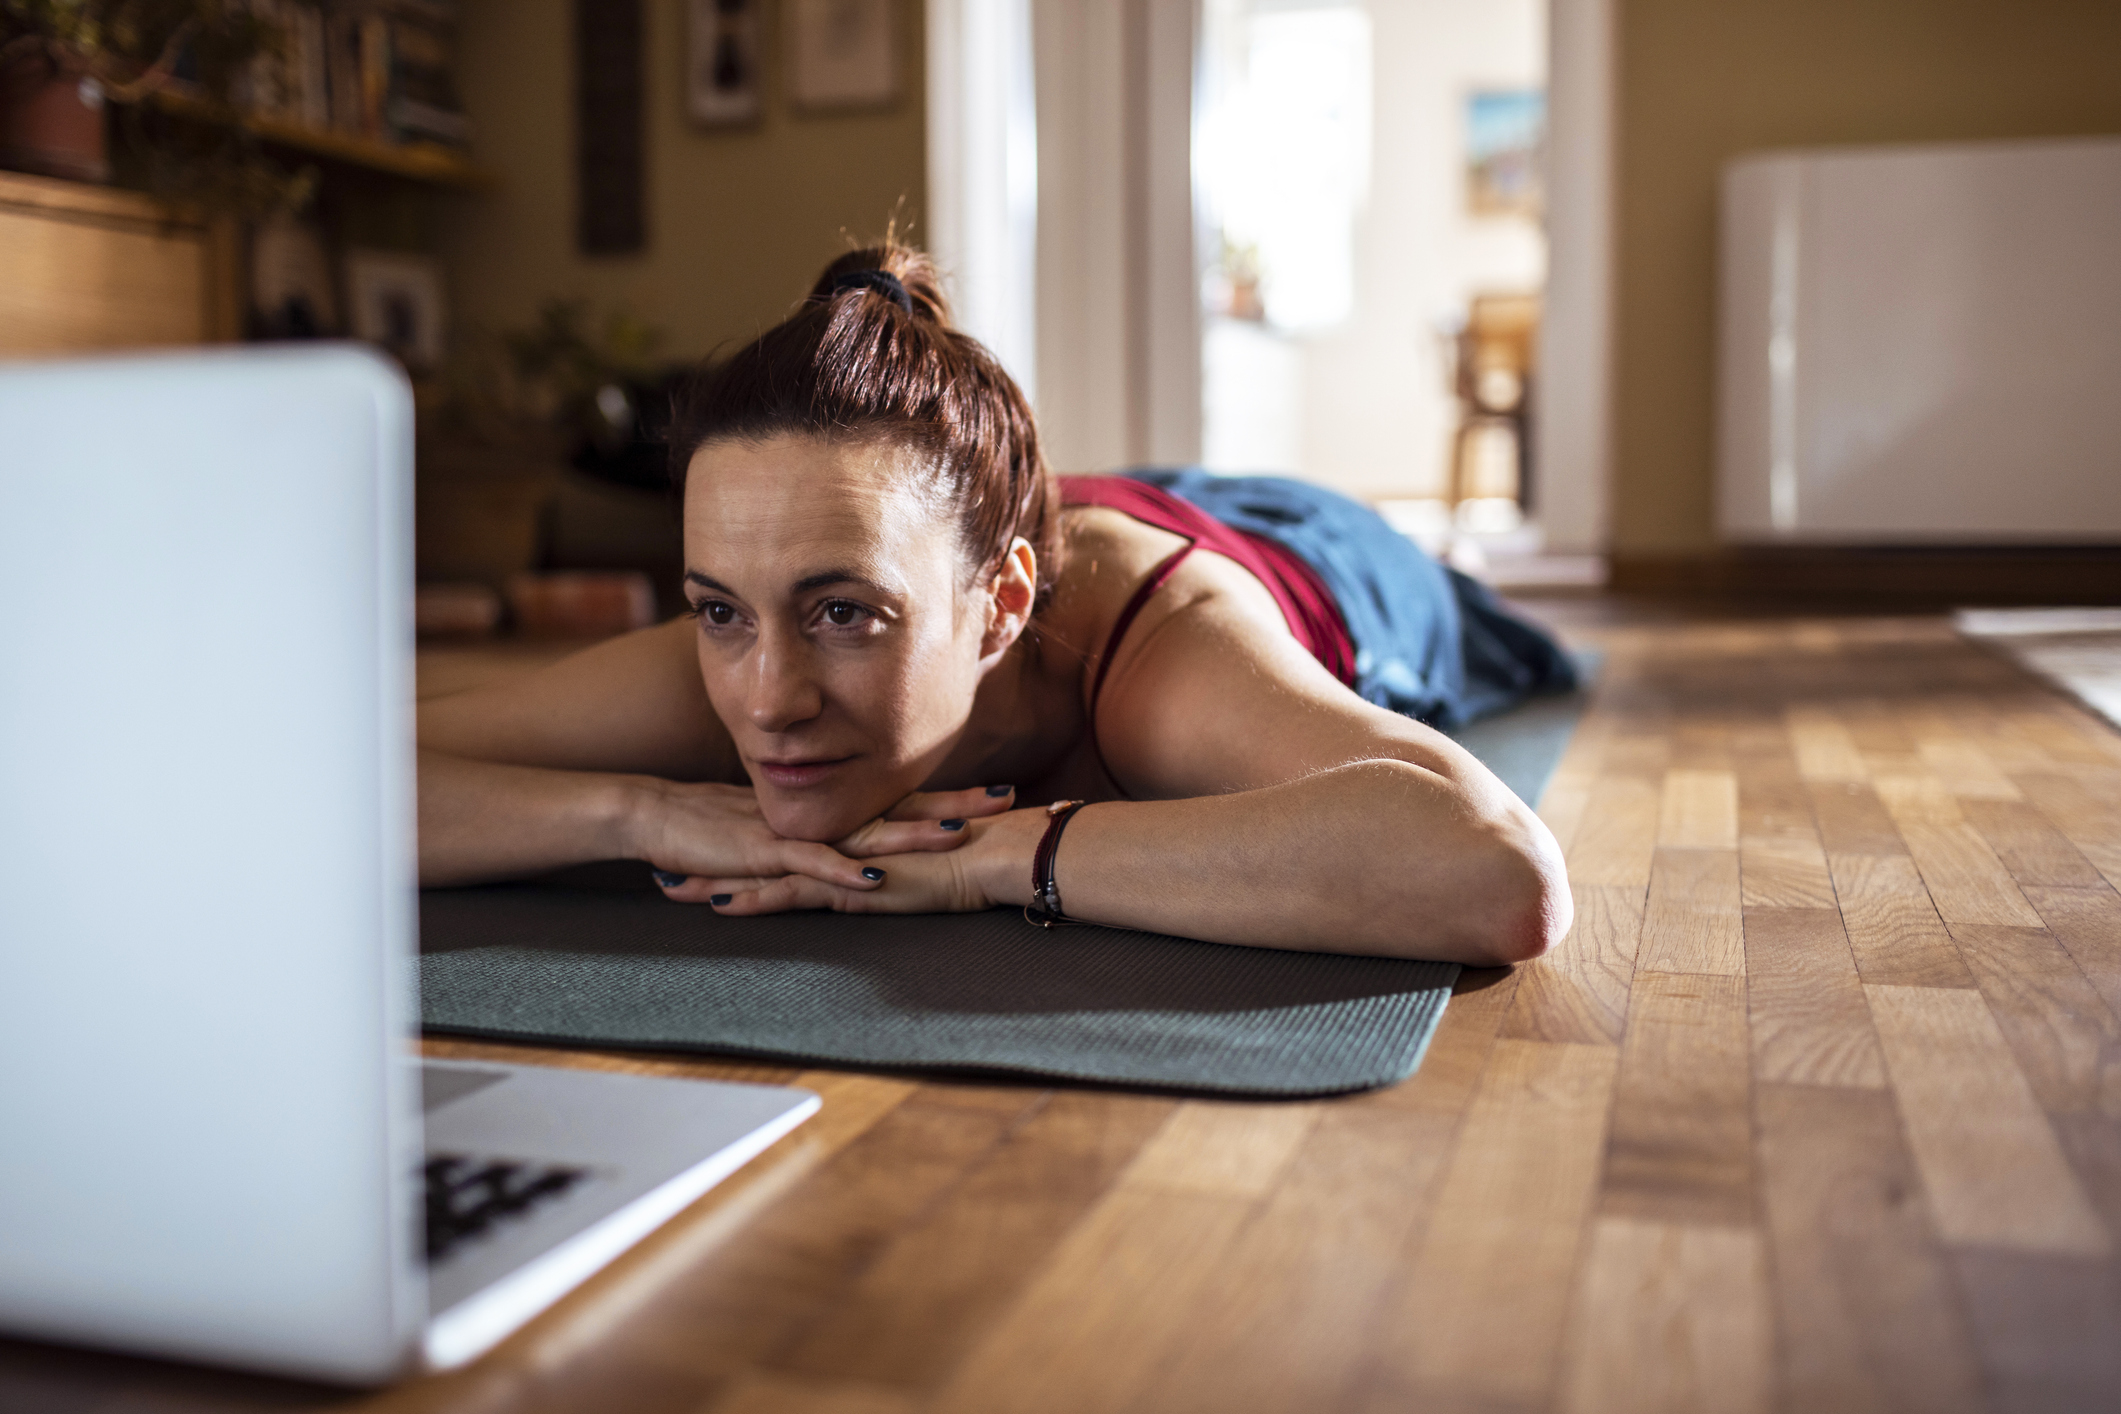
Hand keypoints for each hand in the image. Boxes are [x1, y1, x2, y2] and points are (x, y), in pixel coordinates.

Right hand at [646, 782, 1018, 904]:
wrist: (653, 815)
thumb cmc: (713, 827)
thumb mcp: (778, 836)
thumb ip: (817, 845)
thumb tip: (856, 856)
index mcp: (831, 812)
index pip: (900, 801)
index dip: (948, 797)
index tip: (997, 791)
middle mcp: (823, 816)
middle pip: (901, 810)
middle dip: (954, 805)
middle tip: (1006, 796)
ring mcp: (797, 832)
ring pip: (867, 833)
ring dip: (913, 835)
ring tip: (960, 833)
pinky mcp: (765, 852)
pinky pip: (812, 864)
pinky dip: (845, 873)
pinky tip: (875, 880)